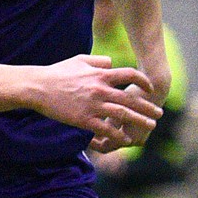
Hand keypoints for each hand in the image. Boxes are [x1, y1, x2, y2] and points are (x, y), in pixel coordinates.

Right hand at [38, 55, 161, 151]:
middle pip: (131, 99)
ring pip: (123, 114)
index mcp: (101, 74)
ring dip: (139, 121)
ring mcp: (93, 105)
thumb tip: (111, 63)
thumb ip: (98, 61)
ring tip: (150, 126)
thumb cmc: (57, 73)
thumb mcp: (79, 60)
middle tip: (158, 114)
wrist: (38, 87)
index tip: (150, 89)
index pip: (130, 75)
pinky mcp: (84, 119)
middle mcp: (101, 90)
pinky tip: (124, 138)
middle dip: (147, 107)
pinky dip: (117, 134)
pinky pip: (105, 128)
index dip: (143, 81)